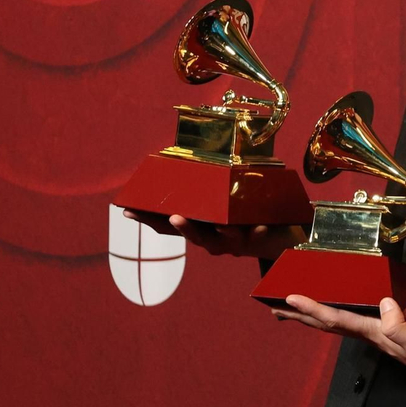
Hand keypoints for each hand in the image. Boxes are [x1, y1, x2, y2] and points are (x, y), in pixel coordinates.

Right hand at [121, 209, 304, 259]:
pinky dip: (259, 232)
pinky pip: (258, 238)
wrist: (278, 240)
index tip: (127, 210)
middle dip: (185, 228)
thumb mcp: (220, 206)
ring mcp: (236, 243)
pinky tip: (261, 226)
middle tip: (173, 217)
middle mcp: (214, 240)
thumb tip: (184, 164)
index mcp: (201, 229)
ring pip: (225, 240)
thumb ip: (204, 192)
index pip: (170, 228)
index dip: (148, 220)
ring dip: (222, 233)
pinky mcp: (258, 241)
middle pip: (196, 238)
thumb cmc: (242, 219)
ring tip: (221, 225)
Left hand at [272, 295, 405, 398]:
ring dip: (315, 317)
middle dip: (302, 316)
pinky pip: (357, 321)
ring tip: (295, 310)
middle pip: (329, 324)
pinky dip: (339, 315)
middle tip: (274, 307)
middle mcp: (375, 336)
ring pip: (340, 324)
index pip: (338, 319)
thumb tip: (383, 304)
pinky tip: (340, 313)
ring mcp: (383, 337)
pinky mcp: (394, 335)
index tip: (290, 297)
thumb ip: (401, 328)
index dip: (313, 308)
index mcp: (378, 335)